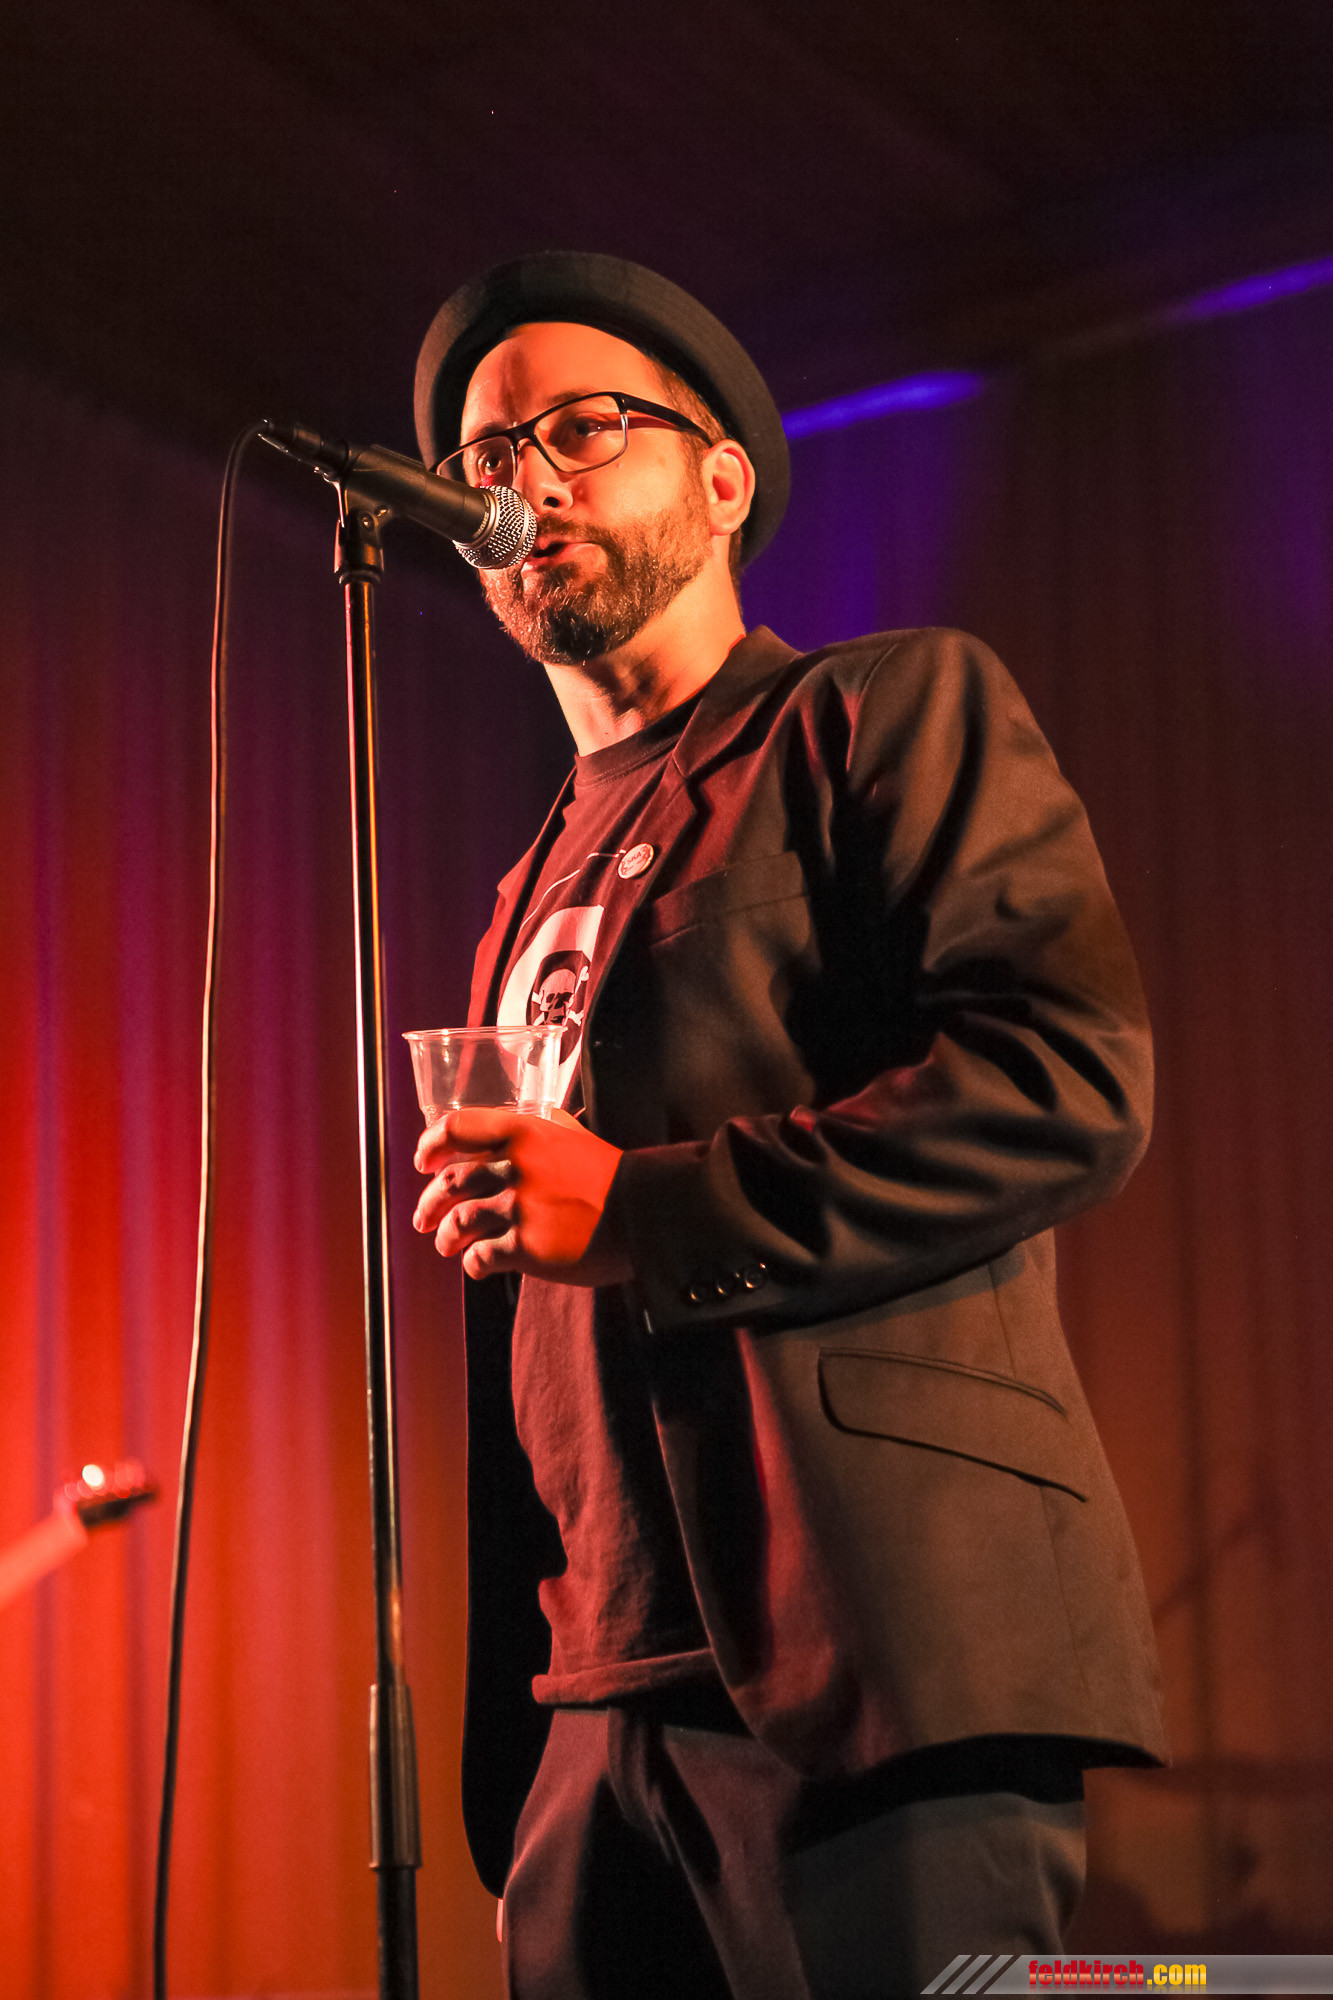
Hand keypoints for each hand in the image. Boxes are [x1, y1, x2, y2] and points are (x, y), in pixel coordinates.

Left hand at [412, 1107, 631, 1285]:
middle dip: (429, 1203)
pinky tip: (479, 1266)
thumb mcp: (575, 1134)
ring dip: (446, 1238)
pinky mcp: (527, 1248)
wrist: (647, 1211)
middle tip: (423, 1217)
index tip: (423, 1161)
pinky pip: (481, 1258)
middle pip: (450, 1182)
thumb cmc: (614, 1175)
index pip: (458, 1128)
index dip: (432, 1145)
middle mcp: (514, 1167)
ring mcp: (519, 1209)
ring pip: (458, 1223)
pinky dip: (473, 1264)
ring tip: (447, 1246)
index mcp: (524, 1133)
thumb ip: (544, 1129)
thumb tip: (528, 1125)